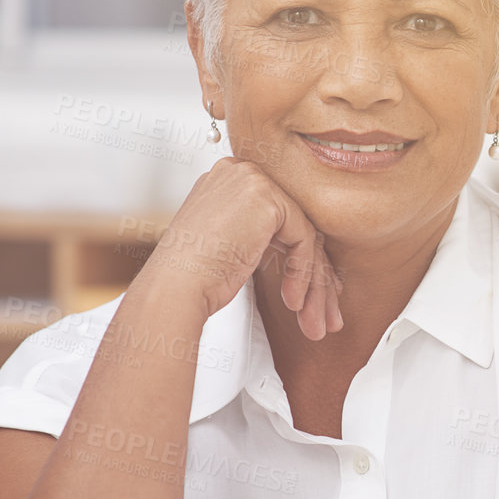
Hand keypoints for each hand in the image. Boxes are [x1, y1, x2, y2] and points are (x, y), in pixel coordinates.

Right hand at [136, 156, 341, 339]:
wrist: (174, 288)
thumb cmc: (195, 278)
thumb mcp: (235, 247)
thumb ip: (265, 236)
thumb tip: (311, 254)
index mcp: (230, 181)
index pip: (281, 219)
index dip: (302, 261)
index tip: (315, 296)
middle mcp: (240, 172)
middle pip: (296, 227)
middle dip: (315, 278)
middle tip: (324, 318)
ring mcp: (252, 180)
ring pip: (304, 236)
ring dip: (315, 286)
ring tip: (316, 325)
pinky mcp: (265, 197)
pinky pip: (303, 238)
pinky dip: (303, 274)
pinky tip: (293, 302)